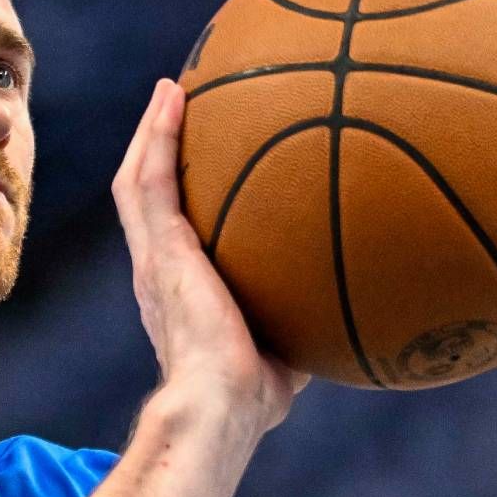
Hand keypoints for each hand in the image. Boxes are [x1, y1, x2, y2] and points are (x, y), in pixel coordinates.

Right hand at [113, 76, 309, 434]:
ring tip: (170, 90)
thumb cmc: (255, 396)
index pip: (173, 232)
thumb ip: (310, 321)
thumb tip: (359, 309)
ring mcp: (153, 257)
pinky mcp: (159, 249)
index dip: (181, 197)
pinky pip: (150, 179)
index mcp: (181, 291)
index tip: (204, 167)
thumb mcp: (290, 351)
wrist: (221, 405)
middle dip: (159, 150)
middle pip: (147, 195)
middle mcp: (158, 269)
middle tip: (179, 108)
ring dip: (151, 132)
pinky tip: (172, 96)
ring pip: (137, 180)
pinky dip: (157, 135)